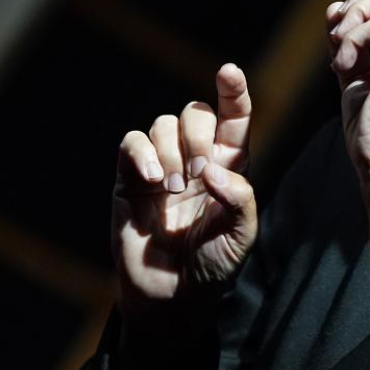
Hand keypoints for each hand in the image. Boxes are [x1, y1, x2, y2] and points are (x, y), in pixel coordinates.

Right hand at [111, 63, 257, 333]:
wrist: (171, 298)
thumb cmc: (213, 267)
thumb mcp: (240, 237)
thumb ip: (238, 199)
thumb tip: (212, 169)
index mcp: (229, 166)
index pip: (234, 119)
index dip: (233, 92)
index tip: (228, 71)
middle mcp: (195, 159)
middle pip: (196, 114)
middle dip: (196, 135)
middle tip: (197, 174)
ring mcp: (161, 166)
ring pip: (163, 124)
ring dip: (169, 151)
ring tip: (172, 189)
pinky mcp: (129, 178)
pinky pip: (132, 143)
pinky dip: (141, 154)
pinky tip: (151, 181)